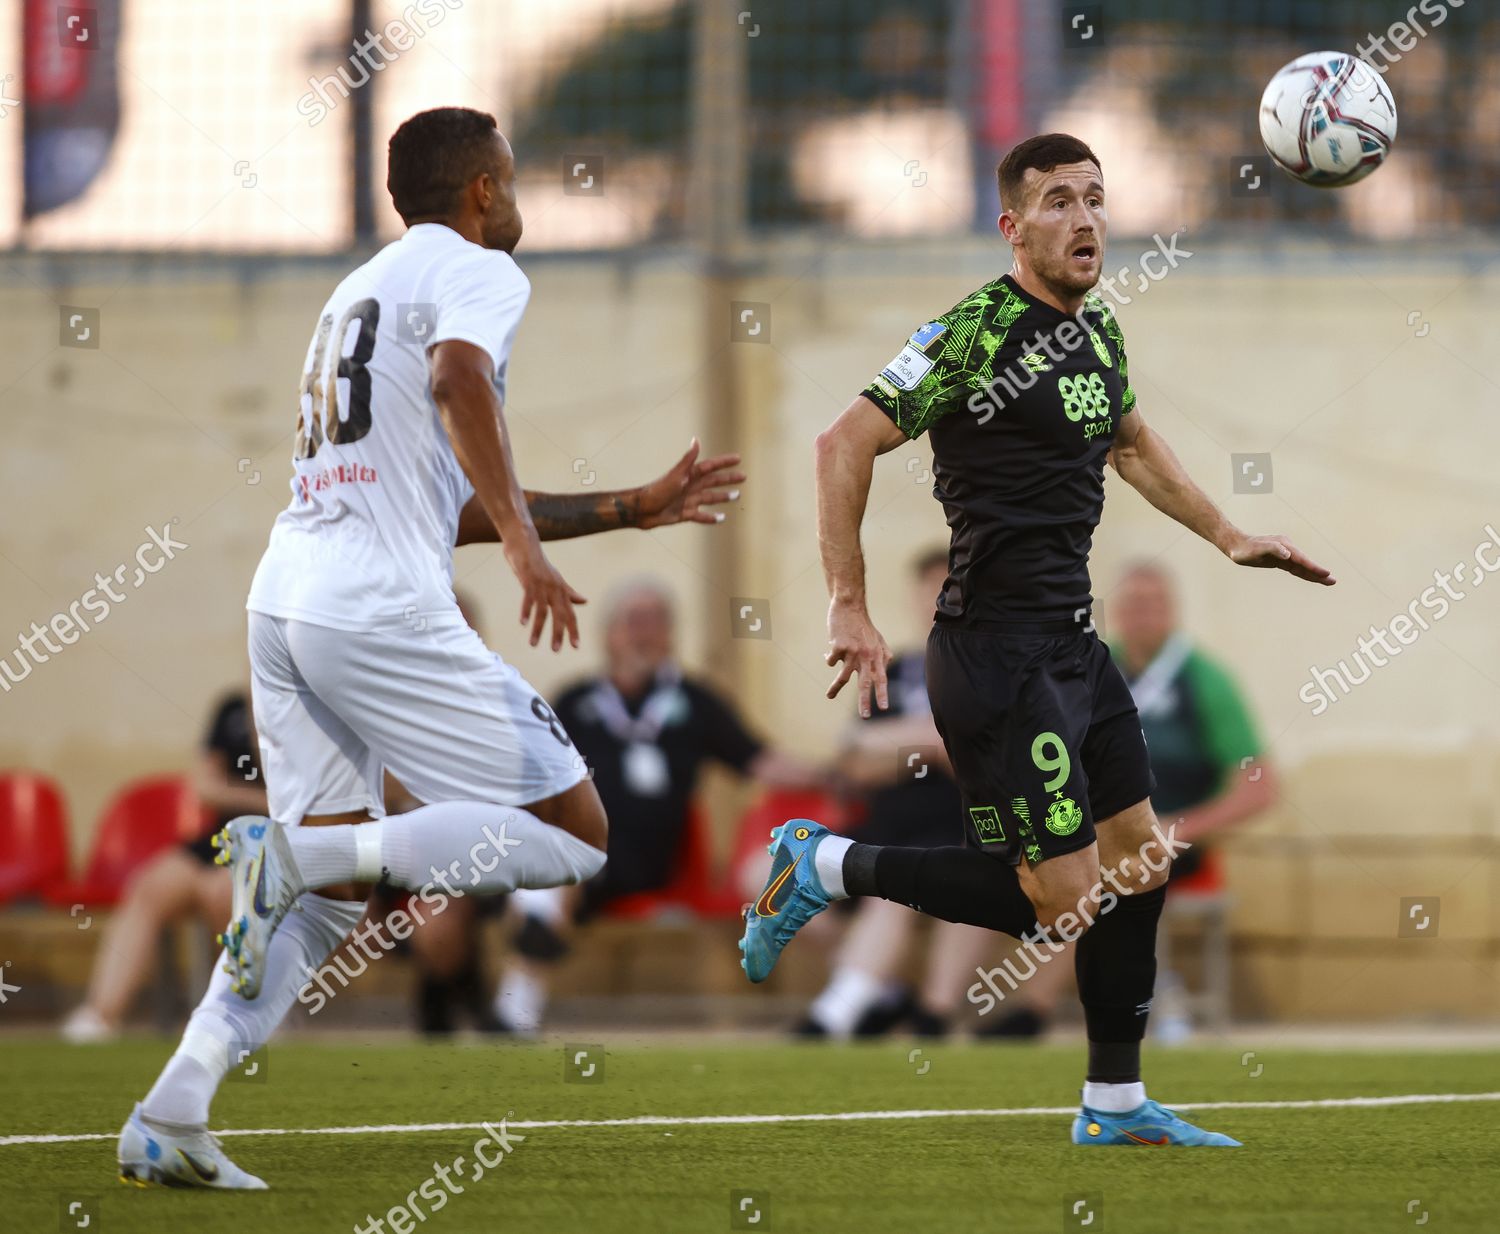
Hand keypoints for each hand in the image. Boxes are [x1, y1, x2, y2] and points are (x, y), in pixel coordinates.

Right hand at [503, 534, 586, 650]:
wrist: (526, 544)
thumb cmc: (540, 564)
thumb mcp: (556, 579)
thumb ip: (569, 592)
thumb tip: (584, 601)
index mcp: (562, 591)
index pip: (571, 614)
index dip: (574, 630)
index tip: (576, 646)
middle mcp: (555, 589)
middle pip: (560, 615)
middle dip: (559, 633)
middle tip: (557, 650)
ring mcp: (542, 585)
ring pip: (543, 611)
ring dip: (538, 629)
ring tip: (534, 644)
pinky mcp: (530, 581)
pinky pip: (529, 599)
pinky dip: (526, 612)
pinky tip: (523, 623)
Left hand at [636, 438, 744, 529]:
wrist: (642, 510)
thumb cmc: (658, 490)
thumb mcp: (676, 474)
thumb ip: (688, 459)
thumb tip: (696, 440)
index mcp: (690, 475)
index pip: (711, 467)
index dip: (724, 463)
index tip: (738, 459)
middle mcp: (690, 486)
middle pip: (713, 482)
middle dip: (728, 479)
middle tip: (743, 477)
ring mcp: (688, 500)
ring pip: (710, 498)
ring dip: (723, 497)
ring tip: (737, 496)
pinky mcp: (684, 513)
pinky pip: (701, 515)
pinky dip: (710, 517)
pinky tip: (720, 518)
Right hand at [825, 599, 891, 716]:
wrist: (849, 606)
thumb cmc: (862, 623)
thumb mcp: (878, 638)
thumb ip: (883, 652)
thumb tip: (888, 664)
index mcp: (876, 655)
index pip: (881, 678)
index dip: (882, 693)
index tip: (883, 708)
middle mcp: (866, 656)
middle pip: (865, 683)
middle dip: (864, 701)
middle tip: (864, 717)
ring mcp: (852, 652)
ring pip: (843, 677)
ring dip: (834, 688)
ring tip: (829, 697)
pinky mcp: (838, 647)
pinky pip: (831, 661)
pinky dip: (829, 659)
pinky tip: (829, 651)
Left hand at [1229, 533, 1335, 585]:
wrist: (1234, 545)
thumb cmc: (1244, 549)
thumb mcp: (1257, 549)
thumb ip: (1273, 549)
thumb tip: (1288, 554)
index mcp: (1284, 546)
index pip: (1302, 560)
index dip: (1314, 568)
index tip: (1326, 574)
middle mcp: (1287, 549)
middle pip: (1305, 564)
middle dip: (1319, 573)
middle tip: (1333, 582)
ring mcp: (1284, 554)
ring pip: (1301, 567)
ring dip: (1314, 574)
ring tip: (1327, 581)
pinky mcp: (1279, 560)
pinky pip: (1295, 568)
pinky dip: (1303, 573)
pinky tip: (1311, 577)